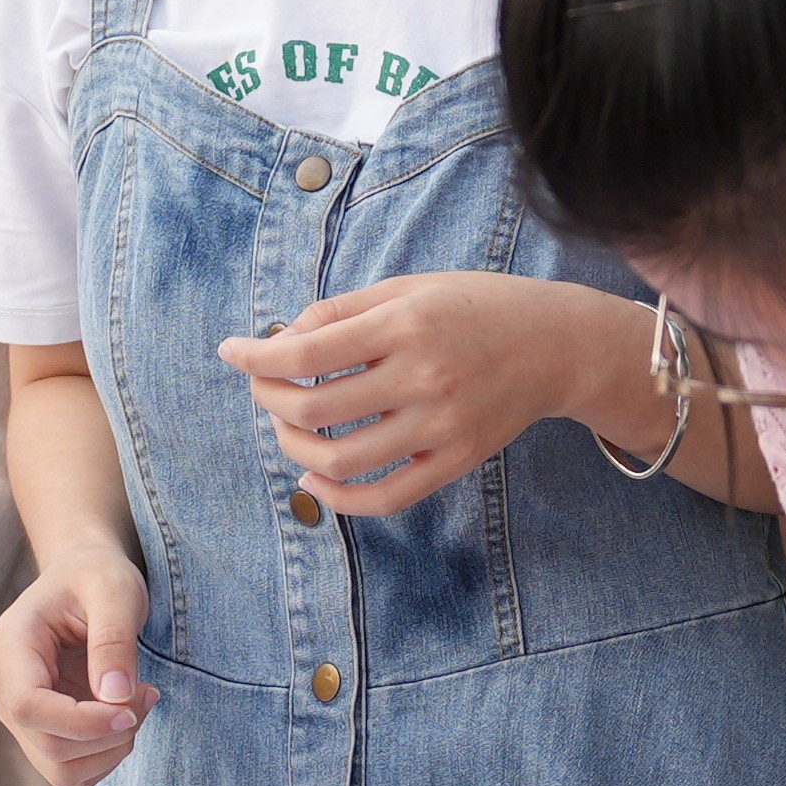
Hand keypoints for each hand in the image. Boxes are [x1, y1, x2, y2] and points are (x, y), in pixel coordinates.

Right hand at [0, 551, 154, 785]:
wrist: (85, 579)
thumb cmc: (97, 577)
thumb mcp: (115, 591)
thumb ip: (114, 641)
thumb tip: (115, 698)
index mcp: (12, 644)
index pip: (29, 706)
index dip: (83, 722)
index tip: (131, 709)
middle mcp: (5, 683)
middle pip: (47, 745)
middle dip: (108, 735)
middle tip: (147, 695)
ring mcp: (20, 712)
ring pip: (60, 769)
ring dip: (111, 751)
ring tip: (139, 704)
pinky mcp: (42, 730)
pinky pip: (71, 771)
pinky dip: (106, 757)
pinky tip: (124, 719)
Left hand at [225, 274, 641, 519]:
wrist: (555, 344)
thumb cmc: (473, 307)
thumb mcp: (407, 287)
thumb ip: (341, 311)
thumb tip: (280, 340)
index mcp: (405, 325)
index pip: (306, 353)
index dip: (256, 357)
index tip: (231, 352)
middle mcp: (422, 377)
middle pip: (313, 411)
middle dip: (269, 401)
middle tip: (263, 387)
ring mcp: (440, 426)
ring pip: (340, 461)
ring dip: (294, 450)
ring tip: (288, 431)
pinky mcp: (456, 460)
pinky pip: (385, 497)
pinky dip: (338, 498)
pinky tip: (314, 480)